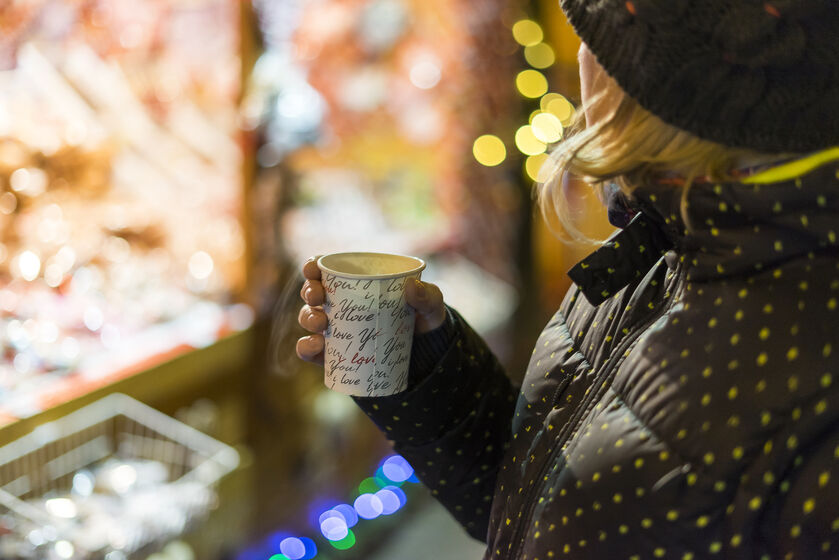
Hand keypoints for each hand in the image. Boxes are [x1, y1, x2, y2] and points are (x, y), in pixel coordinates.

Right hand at [295, 257, 447, 364]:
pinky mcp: (334, 353)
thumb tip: (411, 286)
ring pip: (309, 318)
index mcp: (355, 283)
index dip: (312, 266)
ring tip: (321, 324)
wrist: (424, 354)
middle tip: (319, 298)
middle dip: (309, 292)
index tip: (313, 269)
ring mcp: (335, 329)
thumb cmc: (423, 319)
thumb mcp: (430, 304)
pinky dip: (306, 348)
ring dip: (308, 318)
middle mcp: (339, 304)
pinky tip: (314, 347)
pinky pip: (311, 351)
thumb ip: (427, 295)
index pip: (325, 269)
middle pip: (312, 293)